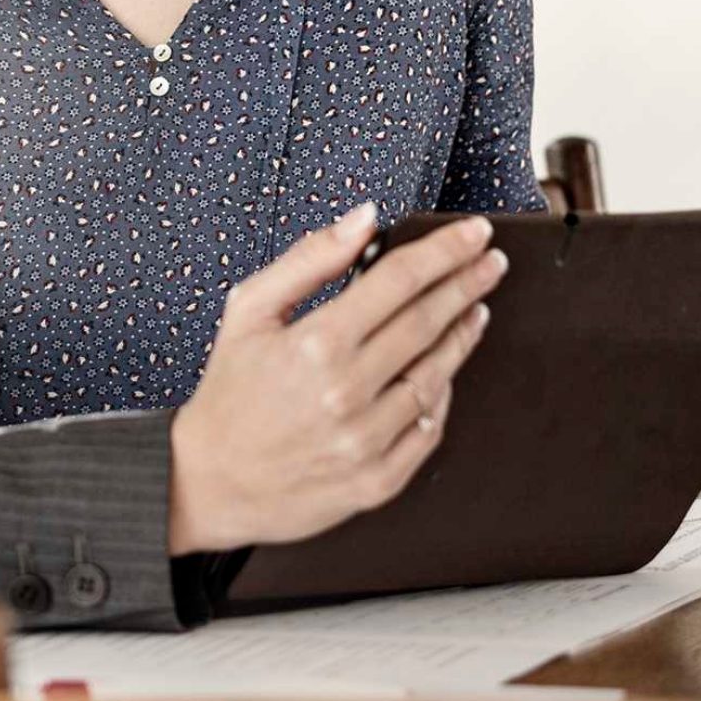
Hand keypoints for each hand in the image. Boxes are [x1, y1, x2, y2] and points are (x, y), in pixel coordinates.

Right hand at [164, 205, 502, 554]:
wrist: (210, 481)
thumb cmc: (229, 392)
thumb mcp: (250, 309)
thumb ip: (310, 258)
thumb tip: (364, 219)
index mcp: (317, 344)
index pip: (401, 279)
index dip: (446, 250)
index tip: (473, 233)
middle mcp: (348, 393)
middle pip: (430, 322)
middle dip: (468, 283)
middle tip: (491, 261)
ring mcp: (366, 441)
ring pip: (437, 376)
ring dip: (463, 336)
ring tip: (475, 309)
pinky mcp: (377, 481)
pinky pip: (429, 430)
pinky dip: (442, 396)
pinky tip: (444, 372)